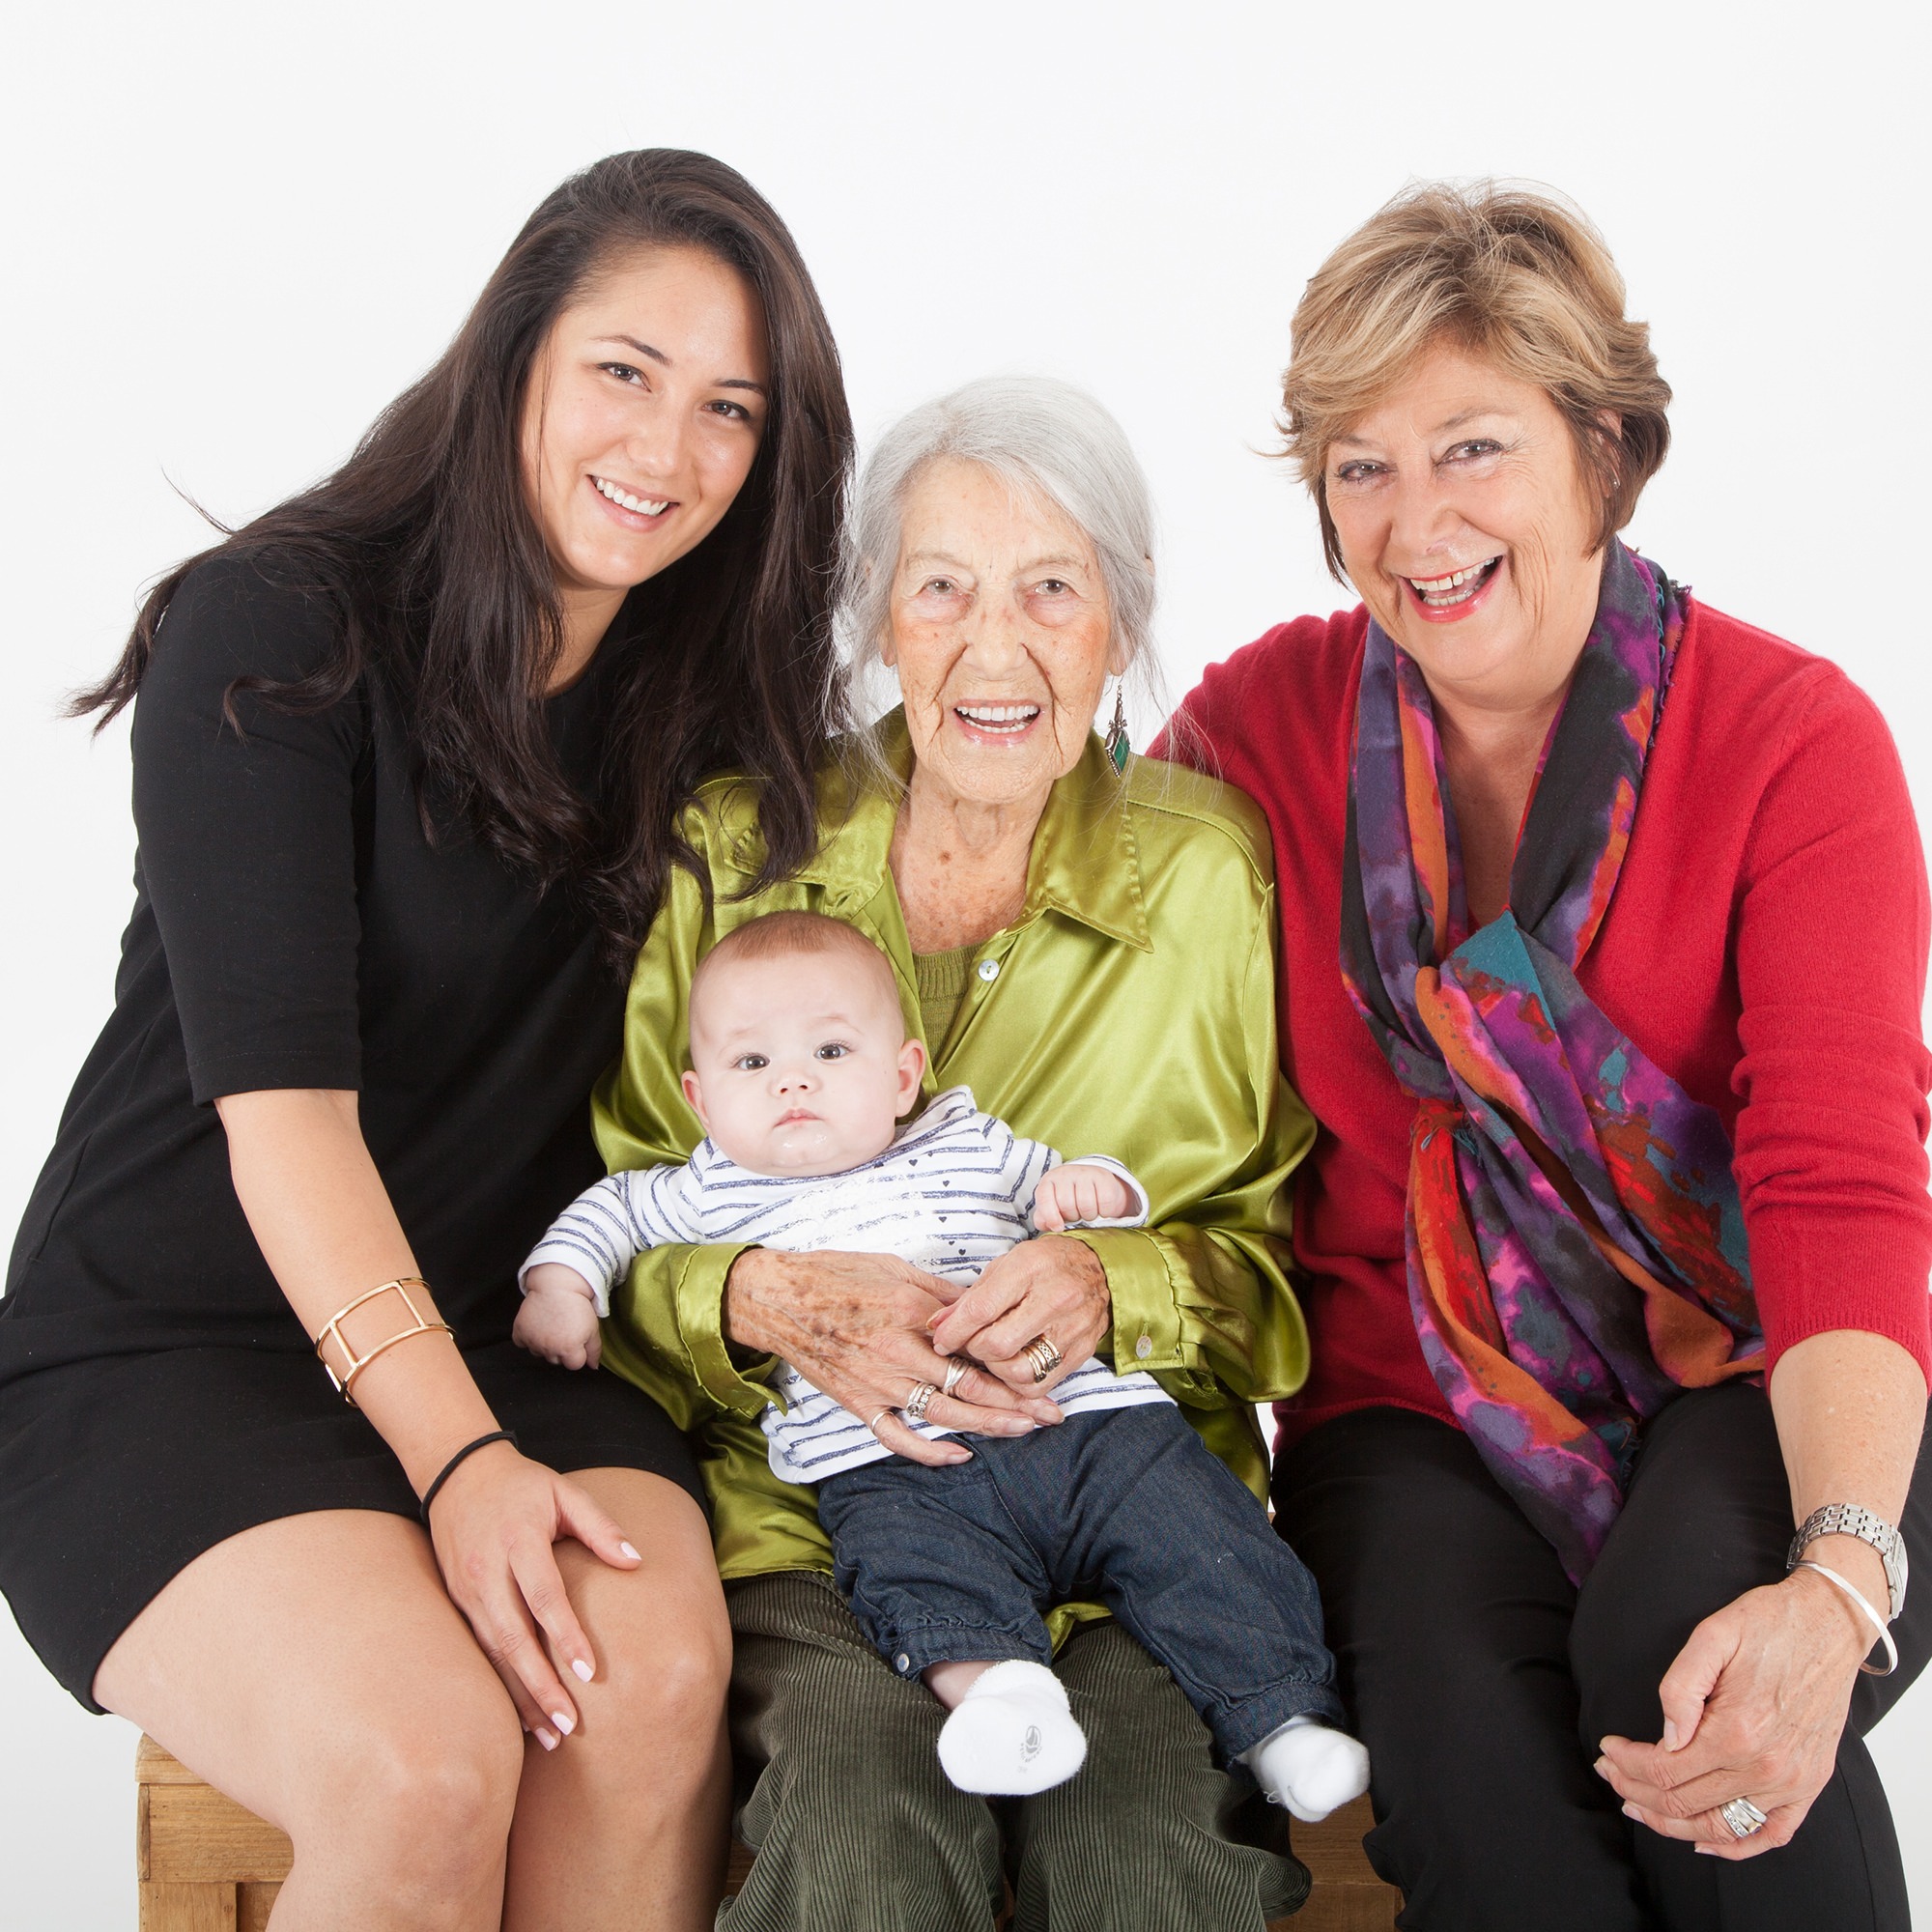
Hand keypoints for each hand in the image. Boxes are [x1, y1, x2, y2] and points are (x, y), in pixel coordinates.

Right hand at [424, 1439, 641, 1749]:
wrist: (457, 1473)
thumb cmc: (522, 1484)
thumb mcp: (564, 1492)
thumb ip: (600, 1527)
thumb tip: (636, 1561)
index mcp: (520, 1540)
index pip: (545, 1596)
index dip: (567, 1636)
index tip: (591, 1672)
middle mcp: (488, 1571)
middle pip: (514, 1638)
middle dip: (540, 1686)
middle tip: (567, 1725)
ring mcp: (467, 1590)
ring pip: (494, 1654)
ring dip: (519, 1696)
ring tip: (547, 1734)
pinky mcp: (457, 1603)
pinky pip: (479, 1652)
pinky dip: (499, 1684)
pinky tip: (518, 1714)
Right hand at [513, 1264, 602, 1368]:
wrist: (557, 1284)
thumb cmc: (577, 1305)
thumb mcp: (593, 1328)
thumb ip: (594, 1351)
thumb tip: (592, 1367)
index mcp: (569, 1350)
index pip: (575, 1364)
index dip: (578, 1351)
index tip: (577, 1337)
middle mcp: (549, 1349)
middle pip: (556, 1360)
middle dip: (562, 1349)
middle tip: (564, 1329)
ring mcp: (533, 1341)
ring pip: (539, 1353)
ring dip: (545, 1344)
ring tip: (552, 1325)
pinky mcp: (520, 1332)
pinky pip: (522, 1343)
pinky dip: (528, 1336)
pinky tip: (537, 1325)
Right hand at [724, 1247, 1061, 1466]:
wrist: (778, 1299)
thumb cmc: (836, 1275)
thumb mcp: (895, 1268)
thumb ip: (941, 1294)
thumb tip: (983, 1306)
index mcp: (912, 1313)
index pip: (975, 1350)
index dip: (1014, 1368)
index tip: (1046, 1376)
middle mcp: (898, 1353)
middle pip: (969, 1388)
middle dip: (1015, 1405)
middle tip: (1051, 1416)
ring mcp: (877, 1384)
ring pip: (943, 1415)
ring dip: (986, 1427)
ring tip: (1022, 1432)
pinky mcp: (858, 1404)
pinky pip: (898, 1437)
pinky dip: (929, 1451)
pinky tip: (959, 1454)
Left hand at [927, 1236, 1111, 1396]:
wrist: (1100, 1268)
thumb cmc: (1047, 1264)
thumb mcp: (1006, 1266)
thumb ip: (971, 1298)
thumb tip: (937, 1325)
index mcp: (1029, 1268)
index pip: (980, 1310)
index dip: (953, 1331)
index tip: (942, 1340)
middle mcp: (1055, 1298)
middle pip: (998, 1345)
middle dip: (974, 1351)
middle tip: (971, 1344)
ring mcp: (1072, 1327)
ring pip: (1019, 1372)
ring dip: (997, 1370)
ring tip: (995, 1355)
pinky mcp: (1082, 1351)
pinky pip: (1040, 1385)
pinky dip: (1019, 1383)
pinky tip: (1015, 1366)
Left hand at [1032, 1163, 1136, 1232]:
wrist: (1096, 1182)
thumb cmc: (1071, 1197)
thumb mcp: (1054, 1206)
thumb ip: (1044, 1218)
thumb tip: (1047, 1225)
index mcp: (1049, 1181)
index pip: (1044, 1198)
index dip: (1050, 1216)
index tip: (1059, 1228)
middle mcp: (1065, 1173)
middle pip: (1066, 1205)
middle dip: (1073, 1216)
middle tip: (1077, 1213)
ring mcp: (1085, 1173)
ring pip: (1086, 1205)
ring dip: (1090, 1215)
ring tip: (1089, 1211)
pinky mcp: (1103, 1176)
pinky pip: (1105, 1202)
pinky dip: (1106, 1211)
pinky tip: (1102, 1208)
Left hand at [1593, 1567, 1874, 1856]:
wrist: (1829, 1624)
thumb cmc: (1769, 1624)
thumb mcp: (1712, 1636)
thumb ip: (1681, 1688)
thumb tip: (1667, 1739)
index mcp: (1737, 1732)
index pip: (1664, 1769)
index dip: (1627, 1764)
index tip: (1606, 1749)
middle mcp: (1766, 1767)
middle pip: (1684, 1801)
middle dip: (1636, 1791)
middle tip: (1610, 1774)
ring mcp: (1792, 1782)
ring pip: (1720, 1827)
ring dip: (1674, 1823)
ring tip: (1640, 1807)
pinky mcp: (1809, 1785)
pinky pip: (1772, 1834)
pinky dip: (1736, 1846)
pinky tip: (1704, 1840)